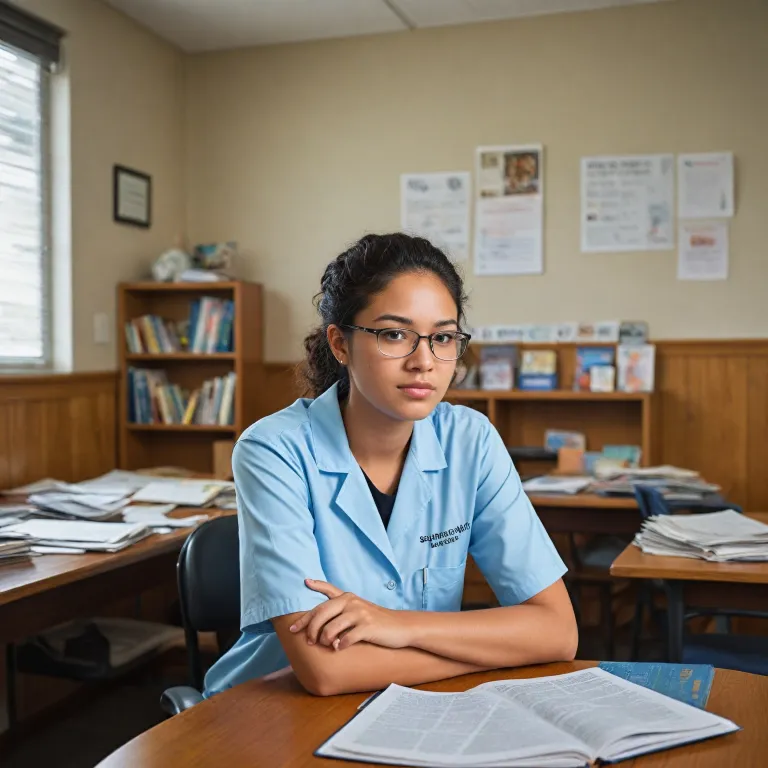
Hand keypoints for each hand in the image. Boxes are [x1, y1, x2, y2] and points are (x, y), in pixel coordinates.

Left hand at [289, 579, 410, 650]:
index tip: (305, 582)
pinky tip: (340, 648)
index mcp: (347, 597)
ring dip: (325, 640)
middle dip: (310, 628)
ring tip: (327, 645)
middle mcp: (351, 602)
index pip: (328, 589)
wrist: (401, 627)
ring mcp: (360, 614)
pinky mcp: (367, 627)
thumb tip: (320, 621)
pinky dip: (340, 646)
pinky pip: (346, 639)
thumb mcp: (359, 609)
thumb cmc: (376, 621)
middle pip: (321, 613)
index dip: (316, 586)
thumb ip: (341, 610)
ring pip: (330, 629)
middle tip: (308, 641)